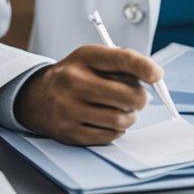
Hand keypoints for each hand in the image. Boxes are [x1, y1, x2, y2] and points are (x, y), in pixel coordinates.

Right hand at [15, 45, 163, 145]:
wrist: (36, 97)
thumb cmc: (74, 76)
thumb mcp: (92, 59)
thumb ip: (122, 63)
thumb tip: (154, 77)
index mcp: (84, 58)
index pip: (121, 59)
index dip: (144, 68)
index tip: (157, 75)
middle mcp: (74, 82)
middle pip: (127, 96)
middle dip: (140, 99)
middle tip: (138, 99)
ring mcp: (70, 109)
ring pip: (121, 119)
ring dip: (130, 117)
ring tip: (122, 110)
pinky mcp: (70, 132)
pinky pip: (109, 136)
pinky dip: (116, 130)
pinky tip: (108, 121)